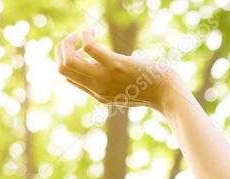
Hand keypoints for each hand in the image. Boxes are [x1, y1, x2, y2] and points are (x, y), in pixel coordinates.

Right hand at [55, 29, 181, 111]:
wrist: (167, 94)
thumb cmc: (151, 88)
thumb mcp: (127, 89)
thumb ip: (113, 82)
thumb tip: (106, 64)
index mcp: (99, 95)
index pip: (70, 78)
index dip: (69, 61)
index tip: (80, 50)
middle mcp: (97, 89)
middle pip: (62, 70)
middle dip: (62, 50)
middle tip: (73, 39)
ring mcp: (104, 78)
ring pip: (68, 61)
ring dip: (67, 42)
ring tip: (79, 34)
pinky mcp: (114, 65)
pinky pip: (89, 47)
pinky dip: (85, 35)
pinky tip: (91, 31)